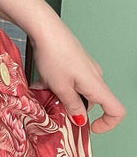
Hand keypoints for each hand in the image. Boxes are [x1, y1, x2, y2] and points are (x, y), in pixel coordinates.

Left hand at [30, 16, 125, 133]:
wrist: (44, 28)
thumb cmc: (54, 54)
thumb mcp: (60, 87)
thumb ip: (72, 106)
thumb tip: (81, 120)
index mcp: (96, 85)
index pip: (116, 110)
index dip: (107, 124)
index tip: (90, 128)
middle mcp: (94, 76)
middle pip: (92, 102)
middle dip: (73, 108)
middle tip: (53, 106)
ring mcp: (84, 68)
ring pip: (77, 91)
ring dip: (60, 95)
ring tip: (43, 90)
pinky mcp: (74, 61)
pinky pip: (69, 79)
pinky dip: (57, 84)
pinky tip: (41, 81)